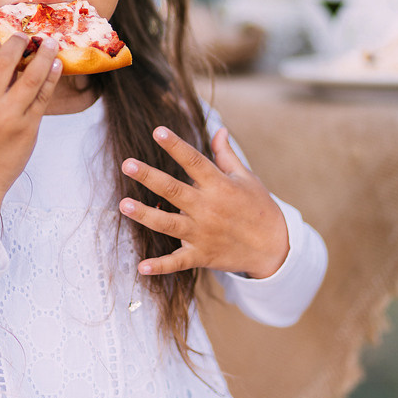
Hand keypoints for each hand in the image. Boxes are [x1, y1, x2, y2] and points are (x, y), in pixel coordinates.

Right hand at [0, 34, 61, 251]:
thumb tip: (0, 56)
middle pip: (4, 60)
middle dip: (17, 42)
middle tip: (26, 37)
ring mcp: (8, 116)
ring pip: (31, 75)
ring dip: (43, 54)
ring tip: (50, 43)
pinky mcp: (27, 127)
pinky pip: (43, 96)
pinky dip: (51, 77)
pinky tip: (55, 65)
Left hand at [120, 126, 288, 279]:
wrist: (274, 247)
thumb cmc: (258, 207)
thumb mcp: (246, 178)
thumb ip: (226, 156)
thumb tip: (219, 130)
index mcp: (219, 185)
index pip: (194, 161)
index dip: (176, 146)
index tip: (157, 130)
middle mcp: (208, 208)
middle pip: (174, 190)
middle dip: (149, 177)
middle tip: (127, 164)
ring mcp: (203, 233)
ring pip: (169, 224)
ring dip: (145, 215)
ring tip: (123, 205)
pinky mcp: (201, 256)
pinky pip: (177, 262)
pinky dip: (160, 266)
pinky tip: (141, 267)